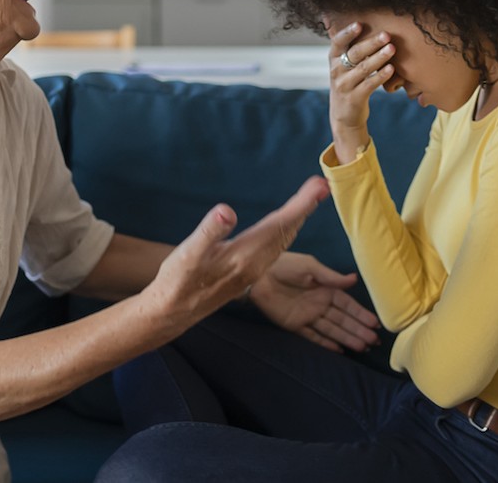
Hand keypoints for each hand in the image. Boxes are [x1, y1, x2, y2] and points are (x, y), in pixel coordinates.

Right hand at [145, 177, 330, 326]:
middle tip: (322, 186)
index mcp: (244, 256)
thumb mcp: (188, 253)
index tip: (319, 187)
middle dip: (306, 207)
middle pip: (287, 231)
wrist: (174, 311)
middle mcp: (256, 263)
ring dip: (299, 218)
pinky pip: (277, 247)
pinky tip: (288, 224)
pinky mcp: (250, 272)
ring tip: (312, 199)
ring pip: (284, 239)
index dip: (300, 205)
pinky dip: (286, 230)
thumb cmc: (179, 281)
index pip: (278, 225)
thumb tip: (227, 211)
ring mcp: (254, 269)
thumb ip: (209, 231)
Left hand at [250, 252, 380, 352]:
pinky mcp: (294, 325)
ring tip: (363, 347)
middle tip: (374, 341)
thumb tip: (354, 280)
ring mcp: (307, 316)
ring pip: (331, 329)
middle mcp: (319, 304)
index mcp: (325, 289)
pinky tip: (339, 350)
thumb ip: (331, 277)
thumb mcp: (310, 267)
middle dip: (358, 329)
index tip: (375, 323)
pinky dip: (325, 343)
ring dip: (347, 338)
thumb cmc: (285, 265)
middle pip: (342, 320)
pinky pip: (312, 336)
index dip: (361, 314)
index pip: (347, 305)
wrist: (258, 273)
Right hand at [328, 21, 395, 162]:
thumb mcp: (344, 68)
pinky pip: (369, 84)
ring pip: (363, 68)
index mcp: (333, 59)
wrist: (344, 116)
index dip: (348, 33)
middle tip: (386, 35)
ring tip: (392, 48)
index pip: (338, 42)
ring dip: (379, 57)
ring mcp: (344, 85)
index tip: (360, 24)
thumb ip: (353, 51)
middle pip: (355, 54)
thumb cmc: (349, 85)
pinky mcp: (354, 98)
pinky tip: (391, 69)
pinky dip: (381, 76)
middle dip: (371, 43)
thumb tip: (374, 29)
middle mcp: (336, 71)